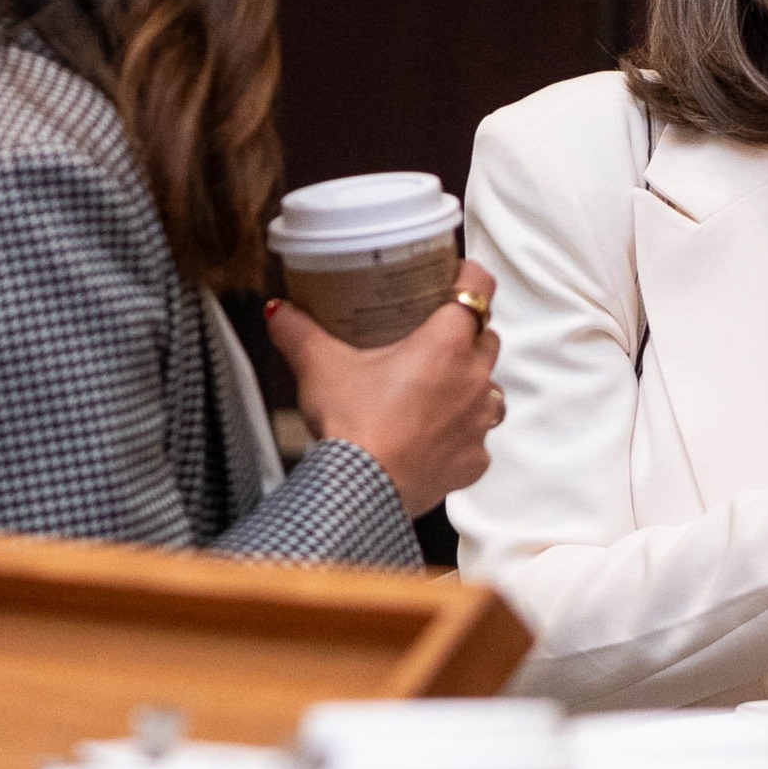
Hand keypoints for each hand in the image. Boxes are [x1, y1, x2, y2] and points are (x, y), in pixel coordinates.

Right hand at [265, 260, 500, 518]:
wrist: (361, 491)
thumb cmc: (351, 424)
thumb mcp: (318, 366)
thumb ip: (298, 331)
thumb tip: (278, 311)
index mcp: (446, 342)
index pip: (479, 288)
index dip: (470, 277)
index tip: (455, 277)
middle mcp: (474, 378)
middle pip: (486, 338)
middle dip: (466, 334)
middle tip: (432, 337)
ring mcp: (478, 422)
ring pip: (490, 388)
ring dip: (468, 384)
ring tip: (433, 388)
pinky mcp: (474, 460)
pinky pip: (478, 438)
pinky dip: (461, 434)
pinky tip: (431, 436)